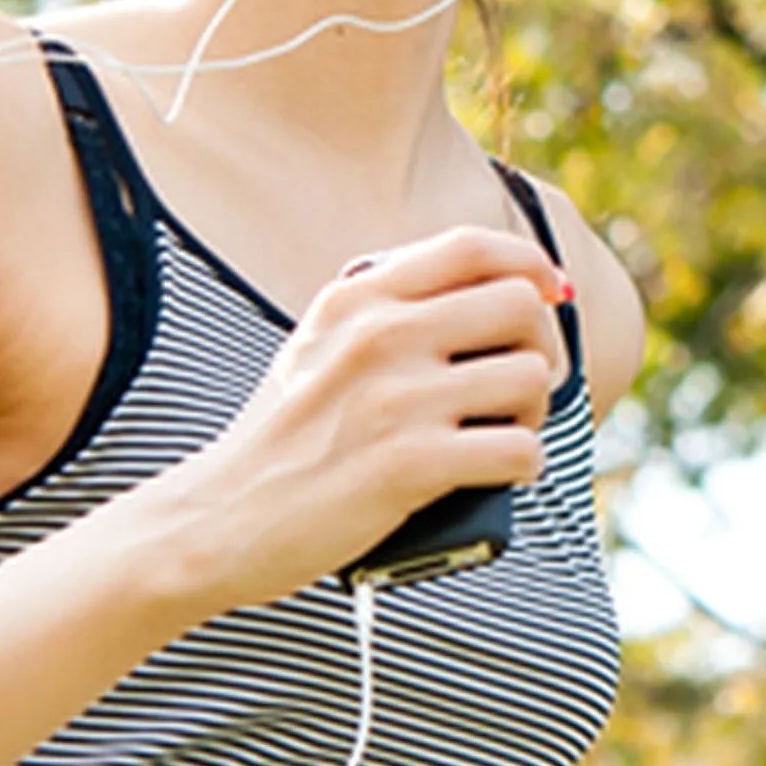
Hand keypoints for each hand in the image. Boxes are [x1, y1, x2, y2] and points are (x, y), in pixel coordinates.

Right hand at [135, 225, 565, 609]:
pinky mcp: (408, 464)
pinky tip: (498, 476)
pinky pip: (520, 450)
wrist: (217, 521)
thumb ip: (385, 312)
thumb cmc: (283, 440)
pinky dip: (523, 467)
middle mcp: (378, 336)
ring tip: (501, 436)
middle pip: (521, 306)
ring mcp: (395, 399)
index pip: (471, 245)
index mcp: (357, 298)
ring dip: (534, 414)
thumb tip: (494, 292)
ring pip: (531, 377)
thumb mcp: (317, 347)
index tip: (548, 294)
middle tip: (518, 389)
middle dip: (541, 348)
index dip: (529, 264)